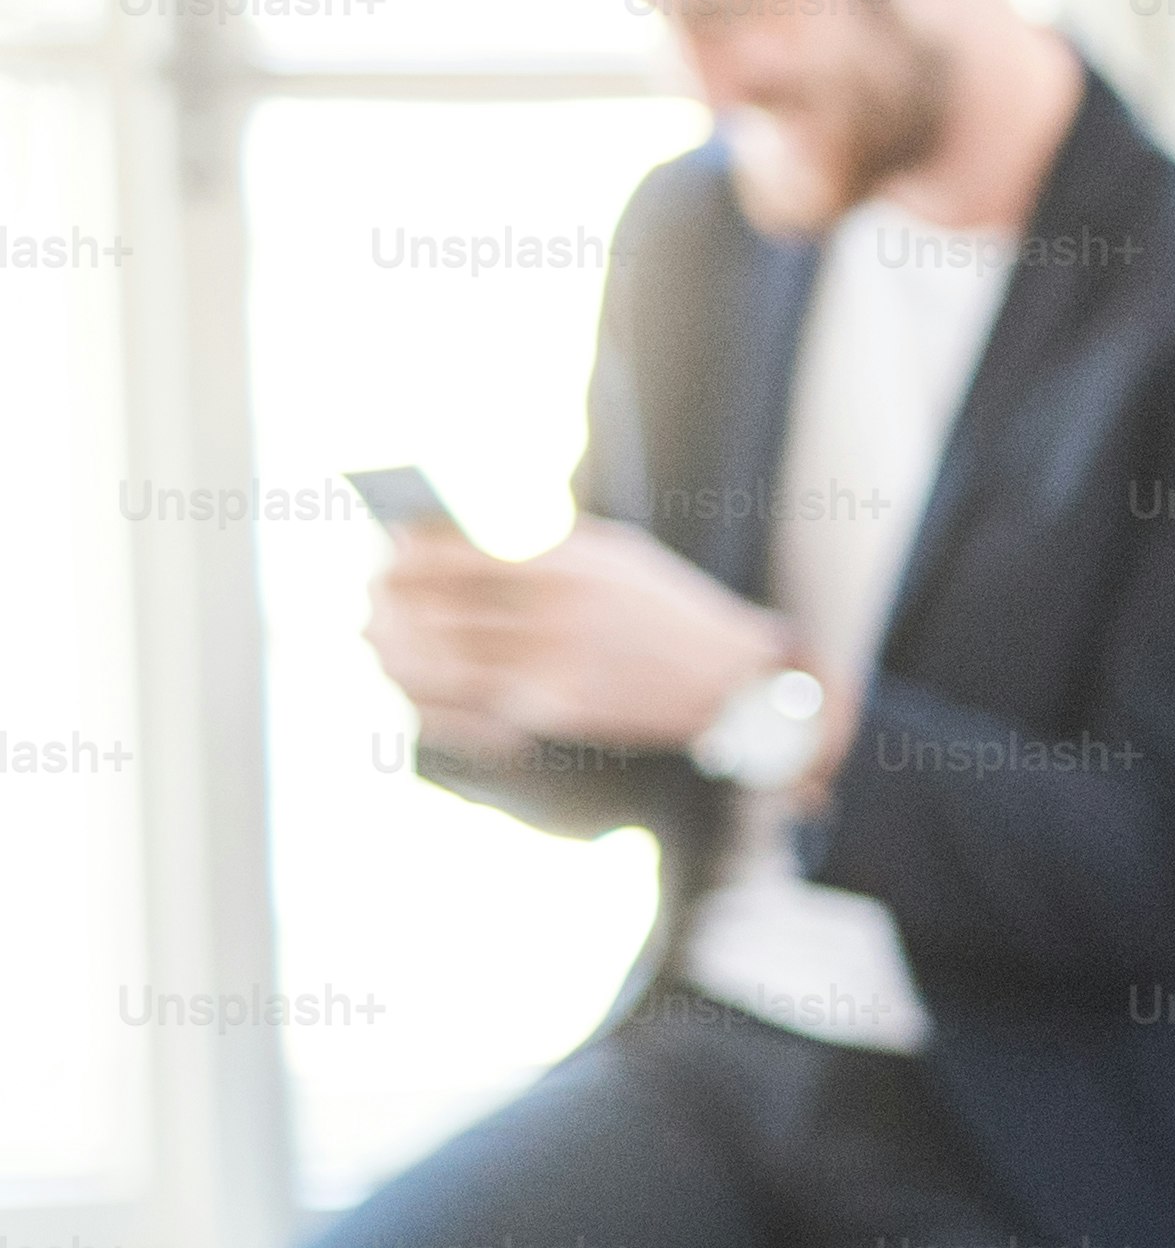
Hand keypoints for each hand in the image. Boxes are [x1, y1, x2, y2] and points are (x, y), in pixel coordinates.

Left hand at [366, 515, 787, 753]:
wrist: (732, 679)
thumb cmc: (663, 608)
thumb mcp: (612, 554)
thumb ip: (537, 543)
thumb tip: (447, 539)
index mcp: (566, 560)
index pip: (453, 551)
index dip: (405, 553)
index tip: (385, 551)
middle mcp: (556, 610)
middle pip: (437, 605)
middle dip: (389, 602)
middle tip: (369, 599)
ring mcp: (555, 664)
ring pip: (443, 659)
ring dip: (397, 649)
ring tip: (377, 641)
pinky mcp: (557, 709)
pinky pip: (473, 701)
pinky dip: (434, 692)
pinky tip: (415, 683)